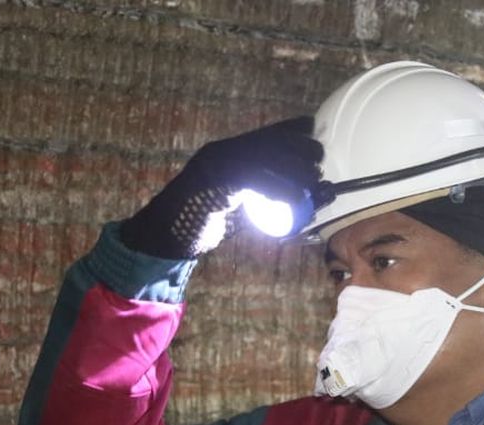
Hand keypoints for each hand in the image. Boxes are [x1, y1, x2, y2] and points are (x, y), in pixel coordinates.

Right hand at [120, 117, 322, 258]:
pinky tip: (295, 200)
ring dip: (294, 169)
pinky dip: (279, 189)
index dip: (293, 129)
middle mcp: (220, 152)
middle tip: (319, 162)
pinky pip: (252, 180)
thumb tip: (299, 200)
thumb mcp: (233, 204)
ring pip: (263, 158)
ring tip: (314, 183)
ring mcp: (215, 165)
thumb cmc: (200, 223)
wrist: (164, 235)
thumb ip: (258, 197)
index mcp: (224, 151)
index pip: (264, 132)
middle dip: (298, 148)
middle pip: (269, 142)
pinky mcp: (214, 183)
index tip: (314, 131)